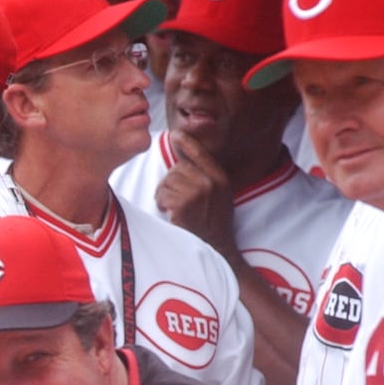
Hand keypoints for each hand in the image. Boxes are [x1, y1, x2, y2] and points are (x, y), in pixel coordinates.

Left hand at [154, 130, 235, 256]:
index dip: (186, 142)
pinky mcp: (184, 204)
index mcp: (221, 178)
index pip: (200, 153)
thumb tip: (183, 157)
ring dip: (165, 194)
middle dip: (171, 182)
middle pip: (178, 167)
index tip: (175, 134)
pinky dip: (162, 204)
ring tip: (175, 208)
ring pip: (168, 181)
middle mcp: (211, 182)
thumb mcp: (218, 196)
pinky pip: (163, 194)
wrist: (216, 250)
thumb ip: (206, 176)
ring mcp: (198, 193)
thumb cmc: (213, 223)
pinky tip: (172, 214)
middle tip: (176, 199)